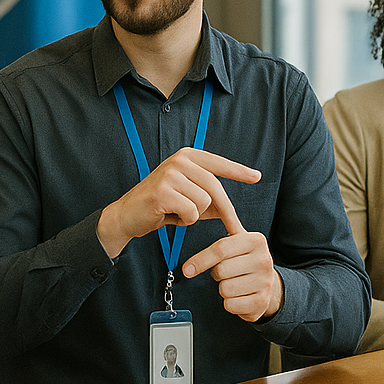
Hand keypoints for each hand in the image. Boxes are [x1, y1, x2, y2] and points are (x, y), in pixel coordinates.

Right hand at [96, 147, 258, 258]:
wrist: (127, 215)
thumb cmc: (159, 206)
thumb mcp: (187, 196)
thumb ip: (209, 198)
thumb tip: (231, 210)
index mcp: (185, 157)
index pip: (218, 163)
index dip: (238, 171)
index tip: (256, 177)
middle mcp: (178, 161)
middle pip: (215, 187)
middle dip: (224, 210)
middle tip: (232, 227)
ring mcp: (169, 175)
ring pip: (204, 201)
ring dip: (196, 215)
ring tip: (179, 213)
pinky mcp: (162, 193)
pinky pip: (191, 212)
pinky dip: (185, 220)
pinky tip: (171, 217)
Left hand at [183, 222, 282, 321]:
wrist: (270, 286)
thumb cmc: (245, 262)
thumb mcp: (237, 244)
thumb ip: (220, 234)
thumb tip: (194, 217)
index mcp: (256, 240)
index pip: (220, 249)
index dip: (200, 260)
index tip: (187, 269)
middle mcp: (264, 260)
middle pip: (220, 270)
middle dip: (216, 274)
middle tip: (225, 273)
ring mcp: (265, 281)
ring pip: (224, 289)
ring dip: (222, 289)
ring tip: (234, 283)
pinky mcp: (262, 302)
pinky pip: (230, 304)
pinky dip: (229, 303)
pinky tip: (238, 296)